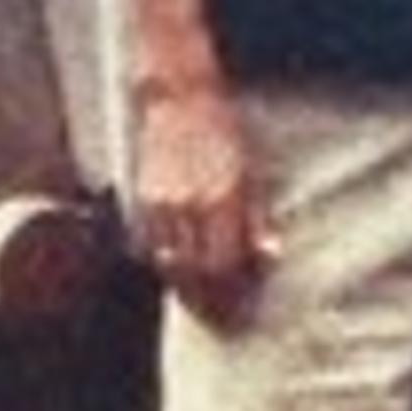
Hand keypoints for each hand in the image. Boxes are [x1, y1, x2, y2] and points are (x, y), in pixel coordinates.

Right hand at [127, 74, 269, 330]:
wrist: (180, 98)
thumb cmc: (223, 130)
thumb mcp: (252, 169)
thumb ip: (258, 216)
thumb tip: (269, 254)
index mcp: (223, 198)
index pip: (225, 263)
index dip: (232, 289)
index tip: (240, 303)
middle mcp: (190, 205)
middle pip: (195, 270)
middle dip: (208, 297)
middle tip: (220, 312)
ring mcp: (162, 203)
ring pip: (169, 263)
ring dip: (184, 284)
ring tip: (198, 296)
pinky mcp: (142, 198)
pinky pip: (149, 244)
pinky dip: (163, 260)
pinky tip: (175, 266)